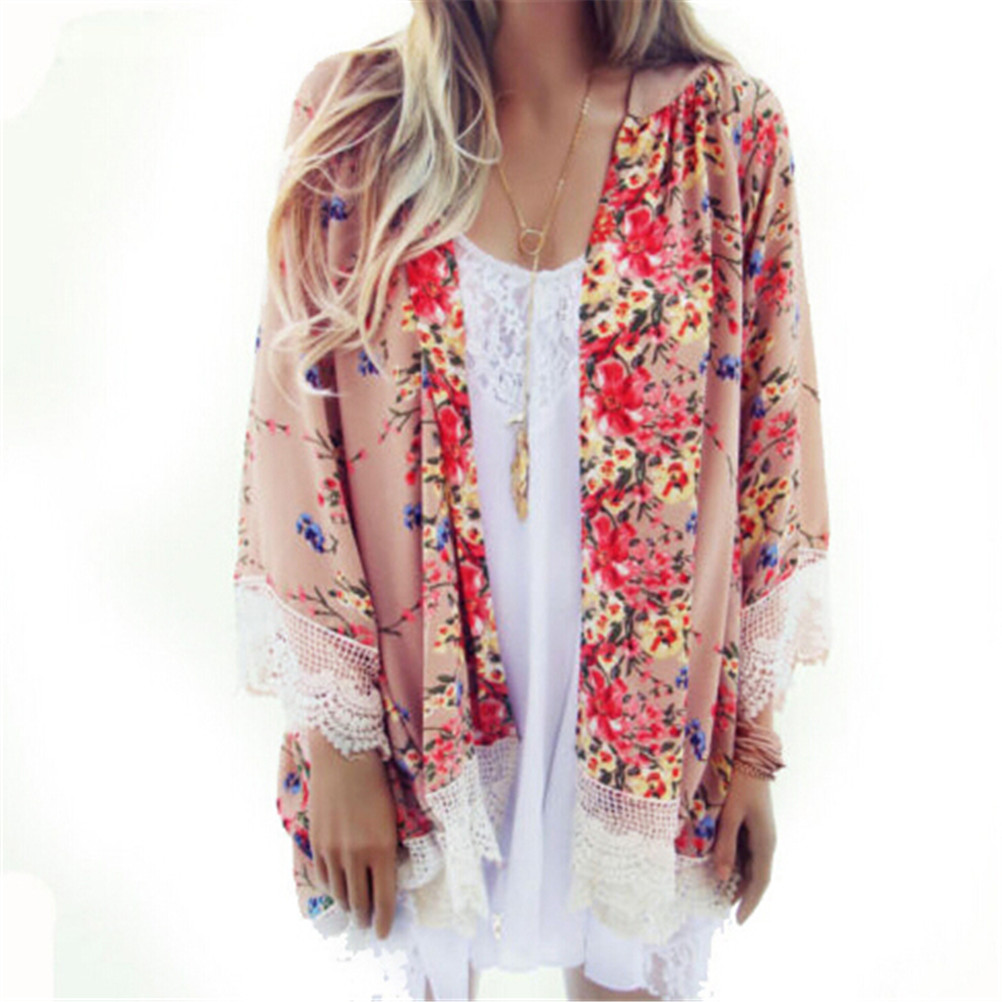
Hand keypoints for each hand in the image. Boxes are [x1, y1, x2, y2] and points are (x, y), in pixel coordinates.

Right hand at [305, 728, 398, 939]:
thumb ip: (388, 849)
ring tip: (352, 908)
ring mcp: (333, 850)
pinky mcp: (317, 841)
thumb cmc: (377, 781)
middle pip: (359, 902)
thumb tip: (386, 874)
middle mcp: (356, 855)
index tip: (383, 932)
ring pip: (339, 892)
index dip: (383, 920)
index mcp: (382, 849)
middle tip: (367, 923)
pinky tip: (335, 887)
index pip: (383, 899)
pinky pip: (323, 876)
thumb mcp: (391, 818)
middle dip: (364, 917)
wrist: (345, 753)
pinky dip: (330, 887)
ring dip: (347, 904)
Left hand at [711, 767, 776, 924]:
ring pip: (750, 864)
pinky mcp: (753, 824)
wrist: (752, 758)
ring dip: (738, 879)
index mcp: (765, 843)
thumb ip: (726, 846)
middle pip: (756, 876)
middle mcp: (766, 841)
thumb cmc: (740, 785)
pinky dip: (736, 863)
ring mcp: (761, 833)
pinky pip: (746, 851)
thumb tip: (722, 876)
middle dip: (742, 894)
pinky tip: (722, 867)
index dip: (749, 903)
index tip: (738, 922)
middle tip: (724, 911)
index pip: (760, 882)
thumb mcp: (730, 816)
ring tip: (720, 894)